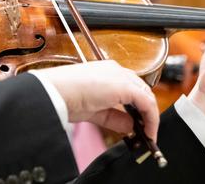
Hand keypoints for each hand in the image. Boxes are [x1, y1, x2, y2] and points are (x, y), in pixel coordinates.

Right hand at [34, 60, 158, 140]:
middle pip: (141, 90)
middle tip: (147, 131)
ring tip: (149, 133)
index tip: (139, 123)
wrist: (54, 92)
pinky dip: (151, 118)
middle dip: (146, 112)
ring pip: (146, 95)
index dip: (137, 107)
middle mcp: (115, 70)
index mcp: (105, 72)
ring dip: (150, 115)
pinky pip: (147, 102)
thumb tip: (130, 126)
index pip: (129, 88)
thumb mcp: (94, 111)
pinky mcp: (124, 86)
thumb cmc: (64, 97)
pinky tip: (148, 131)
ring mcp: (120, 76)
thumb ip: (114, 117)